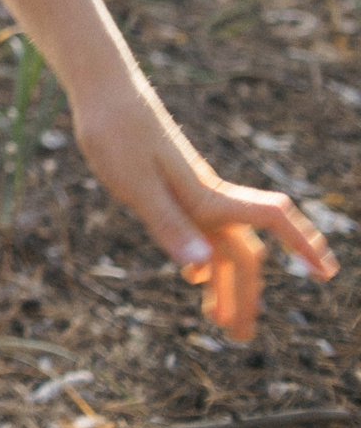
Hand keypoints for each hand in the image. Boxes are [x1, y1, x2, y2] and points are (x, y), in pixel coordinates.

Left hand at [70, 76, 337, 339]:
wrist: (101, 90)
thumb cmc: (115, 133)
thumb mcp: (135, 184)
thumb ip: (167, 224)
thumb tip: (202, 267)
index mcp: (207, 197)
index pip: (271, 219)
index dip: (303, 243)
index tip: (326, 273)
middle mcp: (207, 197)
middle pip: (242, 252)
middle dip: (246, 295)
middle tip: (240, 337)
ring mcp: (191, 192)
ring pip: (220, 244)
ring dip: (224, 283)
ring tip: (218, 322)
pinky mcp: (172, 187)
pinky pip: (201, 230)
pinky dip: (204, 259)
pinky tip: (196, 276)